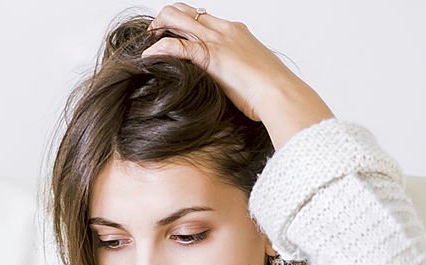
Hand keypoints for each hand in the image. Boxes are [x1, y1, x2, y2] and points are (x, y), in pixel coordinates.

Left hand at [141, 3, 311, 121]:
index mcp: (236, 32)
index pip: (204, 17)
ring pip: (177, 18)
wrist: (278, 92)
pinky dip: (157, 50)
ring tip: (148, 43)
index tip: (174, 34)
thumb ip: (238, 74)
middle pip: (187, 11)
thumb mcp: (252, 77)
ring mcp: (216, 40)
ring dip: (158, 27)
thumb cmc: (270, 91)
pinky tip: (148, 57)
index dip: (185, 23)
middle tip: (155, 35)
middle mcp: (224, 30)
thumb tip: (234, 89)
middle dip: (166, 18)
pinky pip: (175, 46)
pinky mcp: (209, 56)